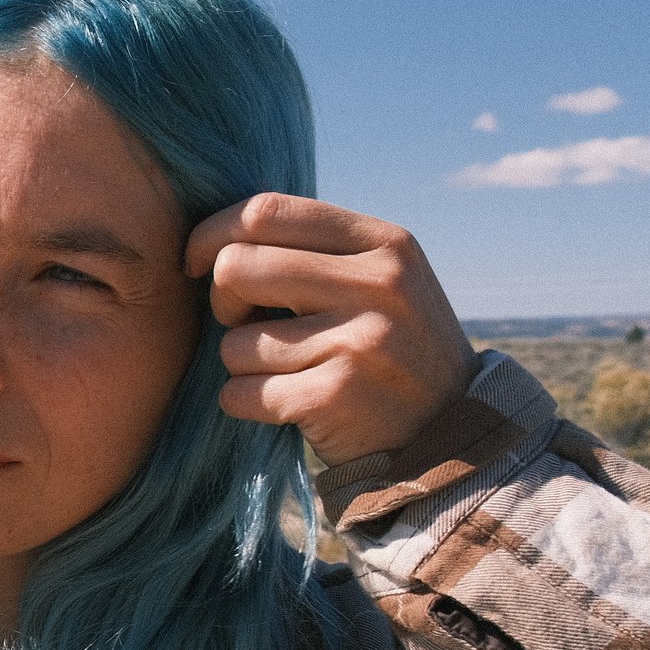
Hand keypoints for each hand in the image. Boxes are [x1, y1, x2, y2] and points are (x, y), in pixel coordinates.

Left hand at [184, 194, 477, 467]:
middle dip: (221, 301)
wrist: (453, 437)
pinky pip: (240, 393)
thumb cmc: (391, 350)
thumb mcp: (380, 283)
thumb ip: (315, 250)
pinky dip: (244, 403)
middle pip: (237, 268)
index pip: (267, 212)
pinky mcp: (335, 397)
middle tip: (242, 323)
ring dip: (241, 363)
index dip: (212, 235)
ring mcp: (360, 342)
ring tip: (288, 373)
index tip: (196, 263)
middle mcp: (379, 285)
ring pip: (234, 341)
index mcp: (385, 244)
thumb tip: (215, 236)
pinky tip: (283, 406)